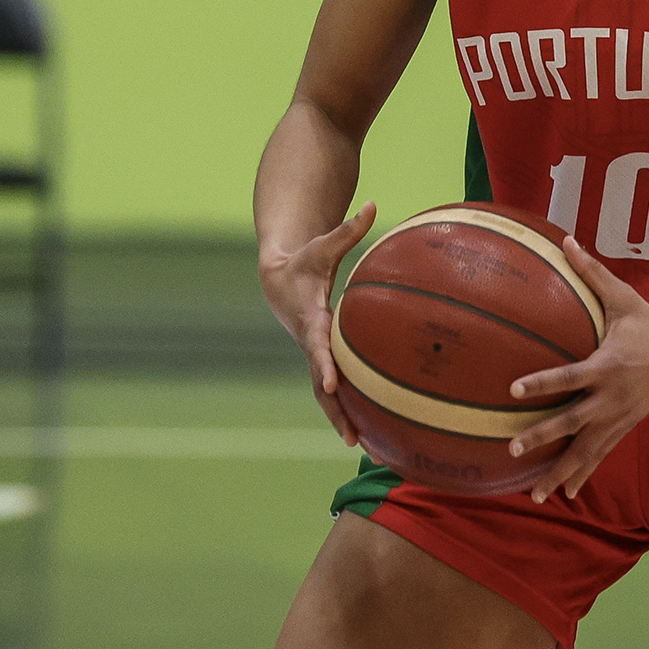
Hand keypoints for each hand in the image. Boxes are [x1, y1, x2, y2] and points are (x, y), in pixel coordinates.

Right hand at [259, 202, 377, 445]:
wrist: (277, 278)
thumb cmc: (305, 260)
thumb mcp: (324, 245)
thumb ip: (348, 229)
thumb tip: (372, 204)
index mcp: (310, 319)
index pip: (318, 346)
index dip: (325, 364)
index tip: (333, 385)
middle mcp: (311, 342)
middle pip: (321, 381)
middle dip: (334, 409)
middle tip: (350, 436)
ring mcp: (314, 354)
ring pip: (325, 391)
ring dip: (338, 417)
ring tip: (357, 444)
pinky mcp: (321, 358)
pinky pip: (333, 386)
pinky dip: (344, 406)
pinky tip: (365, 426)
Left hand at [504, 236, 648, 501]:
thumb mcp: (622, 298)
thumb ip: (591, 272)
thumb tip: (566, 239)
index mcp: (606, 366)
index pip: (567, 377)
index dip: (541, 383)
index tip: (513, 389)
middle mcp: (610, 398)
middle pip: (571, 422)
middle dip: (542, 436)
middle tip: (512, 448)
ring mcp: (619, 417)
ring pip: (586, 450)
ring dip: (561, 471)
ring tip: (536, 493)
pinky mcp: (626, 426)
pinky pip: (601, 454)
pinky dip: (583, 473)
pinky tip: (566, 492)